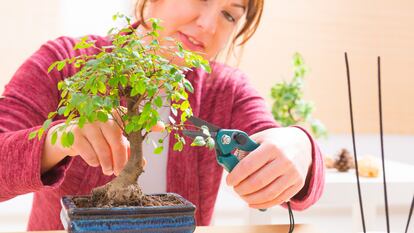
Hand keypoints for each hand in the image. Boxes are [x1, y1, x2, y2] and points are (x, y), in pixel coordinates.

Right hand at [41, 111, 162, 174]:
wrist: (68, 137)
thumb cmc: (98, 138)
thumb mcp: (114, 140)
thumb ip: (129, 149)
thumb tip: (142, 163)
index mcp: (115, 113)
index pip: (132, 118)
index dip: (146, 122)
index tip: (160, 127)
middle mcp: (102, 114)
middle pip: (118, 141)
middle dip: (121, 160)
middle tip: (120, 171)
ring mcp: (87, 122)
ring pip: (104, 151)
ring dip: (108, 165)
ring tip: (108, 170)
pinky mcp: (75, 134)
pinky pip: (91, 155)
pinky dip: (95, 163)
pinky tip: (95, 161)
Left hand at [226, 127, 311, 208]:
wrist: (301, 144)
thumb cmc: (274, 142)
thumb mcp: (259, 139)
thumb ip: (244, 150)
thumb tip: (228, 166)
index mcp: (272, 147)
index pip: (249, 165)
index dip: (235, 176)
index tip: (229, 181)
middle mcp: (284, 160)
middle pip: (258, 182)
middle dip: (242, 189)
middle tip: (235, 189)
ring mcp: (293, 174)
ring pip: (268, 194)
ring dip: (250, 199)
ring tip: (242, 195)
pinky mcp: (298, 184)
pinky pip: (278, 200)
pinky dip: (262, 204)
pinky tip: (252, 202)